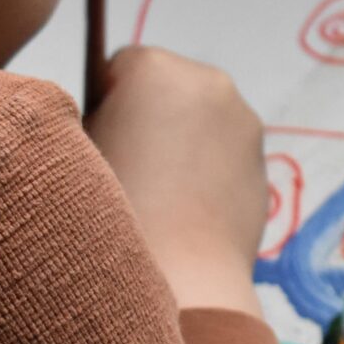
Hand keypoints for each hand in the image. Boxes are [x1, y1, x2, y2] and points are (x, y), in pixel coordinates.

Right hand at [85, 47, 266, 316]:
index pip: (121, 67)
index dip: (106, 104)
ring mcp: (243, 120)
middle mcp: (208, 81)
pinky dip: (208, 170)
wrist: (178, 276)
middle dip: (151, 117)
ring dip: (183, 142)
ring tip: (160, 194)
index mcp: (155, 67)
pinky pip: (225, 153)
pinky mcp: (262, 160)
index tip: (102, 141)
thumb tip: (113, 119)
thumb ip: (97, 119)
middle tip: (130, 167)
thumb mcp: (81, 150)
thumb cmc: (116, 210)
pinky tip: (188, 209)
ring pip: (201, 120)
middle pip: (168, 87)